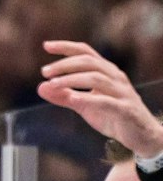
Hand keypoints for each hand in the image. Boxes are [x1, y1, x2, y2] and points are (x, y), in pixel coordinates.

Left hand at [40, 41, 162, 157]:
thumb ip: (64, 96)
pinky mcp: (125, 109)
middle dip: (65, 64)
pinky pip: (106, 101)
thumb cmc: (112, 116)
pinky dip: (89, 98)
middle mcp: (115, 77)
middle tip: (45, 71)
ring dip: (72, 79)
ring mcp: (121, 92)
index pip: (86, 53)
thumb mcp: (84, 105)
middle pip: (90, 62)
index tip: (46, 45)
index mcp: (106, 72)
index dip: (67, 47)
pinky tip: (73, 99)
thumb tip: (41, 87)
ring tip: (52, 84)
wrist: (140, 135)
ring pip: (97, 78)